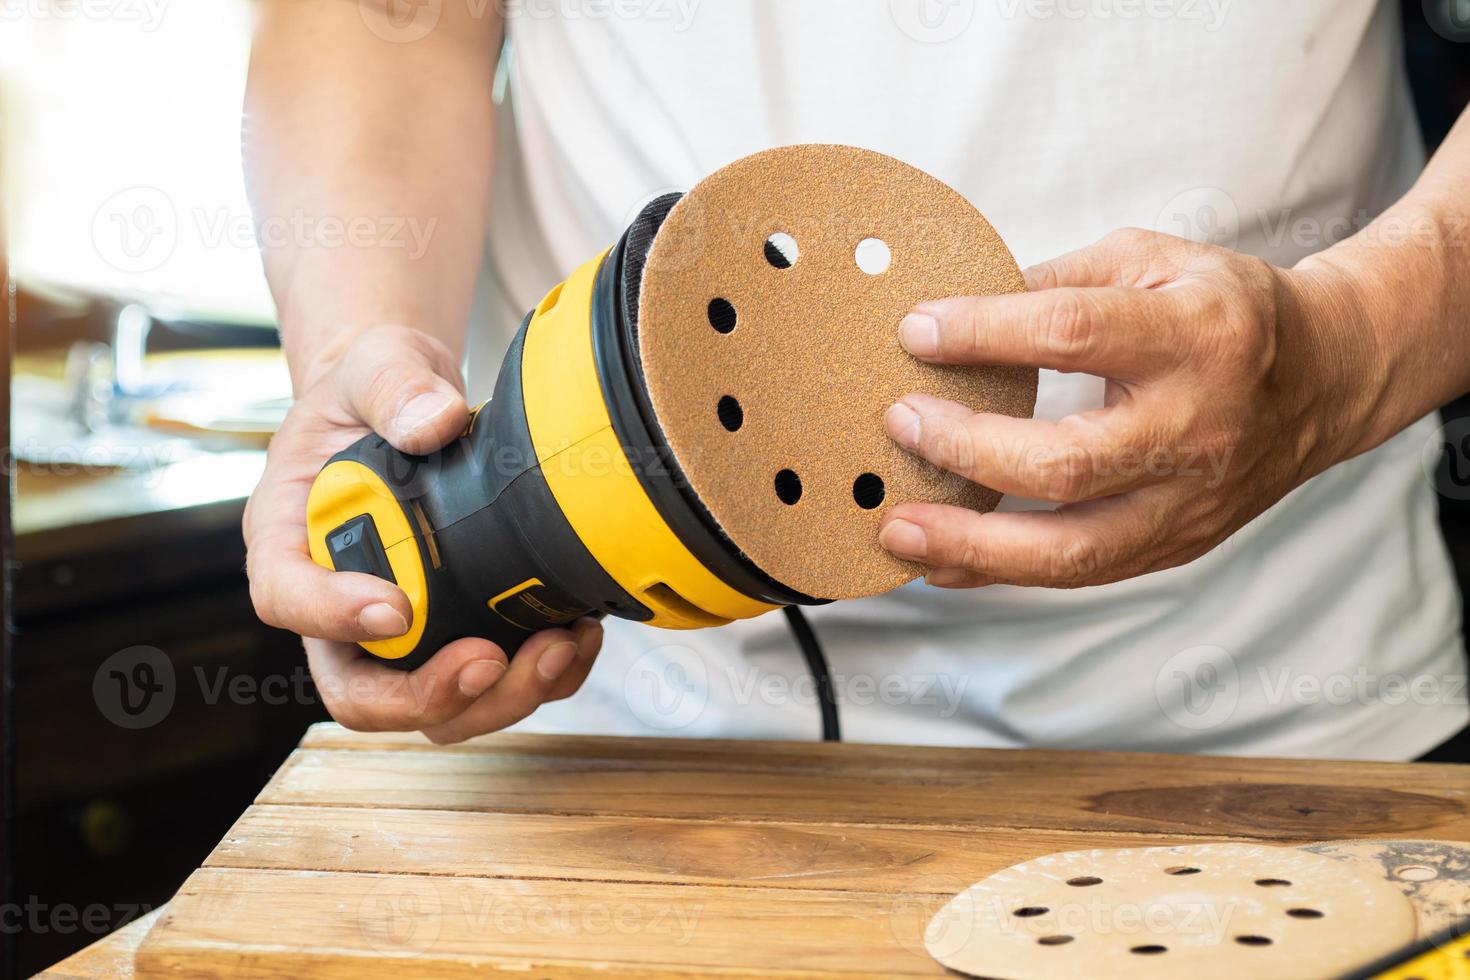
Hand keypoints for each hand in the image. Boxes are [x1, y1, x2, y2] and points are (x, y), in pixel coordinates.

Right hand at [244, 324, 602, 741]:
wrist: (409, 404)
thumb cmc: (372, 394)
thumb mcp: (374, 368)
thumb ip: (395, 387)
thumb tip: (435, 419)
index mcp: (291, 540)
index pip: (286, 599)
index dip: (333, 617)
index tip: (396, 608)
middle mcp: (337, 604)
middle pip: (362, 691)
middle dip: (429, 695)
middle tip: (491, 660)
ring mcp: (400, 630)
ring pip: (433, 708)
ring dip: (498, 697)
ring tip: (558, 649)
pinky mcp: (457, 632)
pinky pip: (489, 685)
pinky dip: (539, 678)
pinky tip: (575, 637)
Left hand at [877, 228, 1378, 588]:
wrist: (1324, 380)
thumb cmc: (1226, 312)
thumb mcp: (1153, 259)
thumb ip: (1057, 280)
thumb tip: (955, 314)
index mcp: (1199, 334)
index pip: (1073, 335)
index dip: (985, 333)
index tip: (916, 332)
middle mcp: (1198, 426)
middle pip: (1066, 464)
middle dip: (966, 450)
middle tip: (900, 426)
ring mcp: (1190, 500)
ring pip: (1071, 549)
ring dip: (972, 545)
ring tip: (897, 529)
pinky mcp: (1178, 543)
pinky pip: (1079, 573)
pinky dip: (1001, 573)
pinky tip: (944, 563)